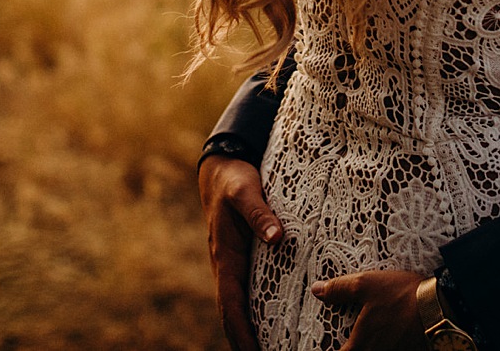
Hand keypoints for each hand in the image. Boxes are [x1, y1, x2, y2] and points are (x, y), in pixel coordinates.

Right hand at [199, 156, 284, 350]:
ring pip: (238, 304)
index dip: (240, 330)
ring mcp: (233, 263)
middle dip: (243, 340)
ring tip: (268, 350)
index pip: (231, 303)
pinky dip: (253, 311)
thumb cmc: (234, 180)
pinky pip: (245, 291)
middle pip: (232, 313)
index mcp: (225, 255)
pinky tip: (269, 321)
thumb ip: (260, 214)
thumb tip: (277, 239)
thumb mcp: (246, 192)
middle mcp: (226, 265)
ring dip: (248, 329)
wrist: (222, 166)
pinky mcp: (241, 257)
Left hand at [311, 269, 427, 350]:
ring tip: (369, 340)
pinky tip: (389, 339)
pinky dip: (389, 347)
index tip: (332, 347)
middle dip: (353, 350)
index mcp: (362, 344)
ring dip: (369, 348)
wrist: (440, 306)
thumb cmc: (402, 295)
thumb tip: (317, 290)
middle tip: (350, 344)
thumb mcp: (366, 285)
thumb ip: (340, 289)